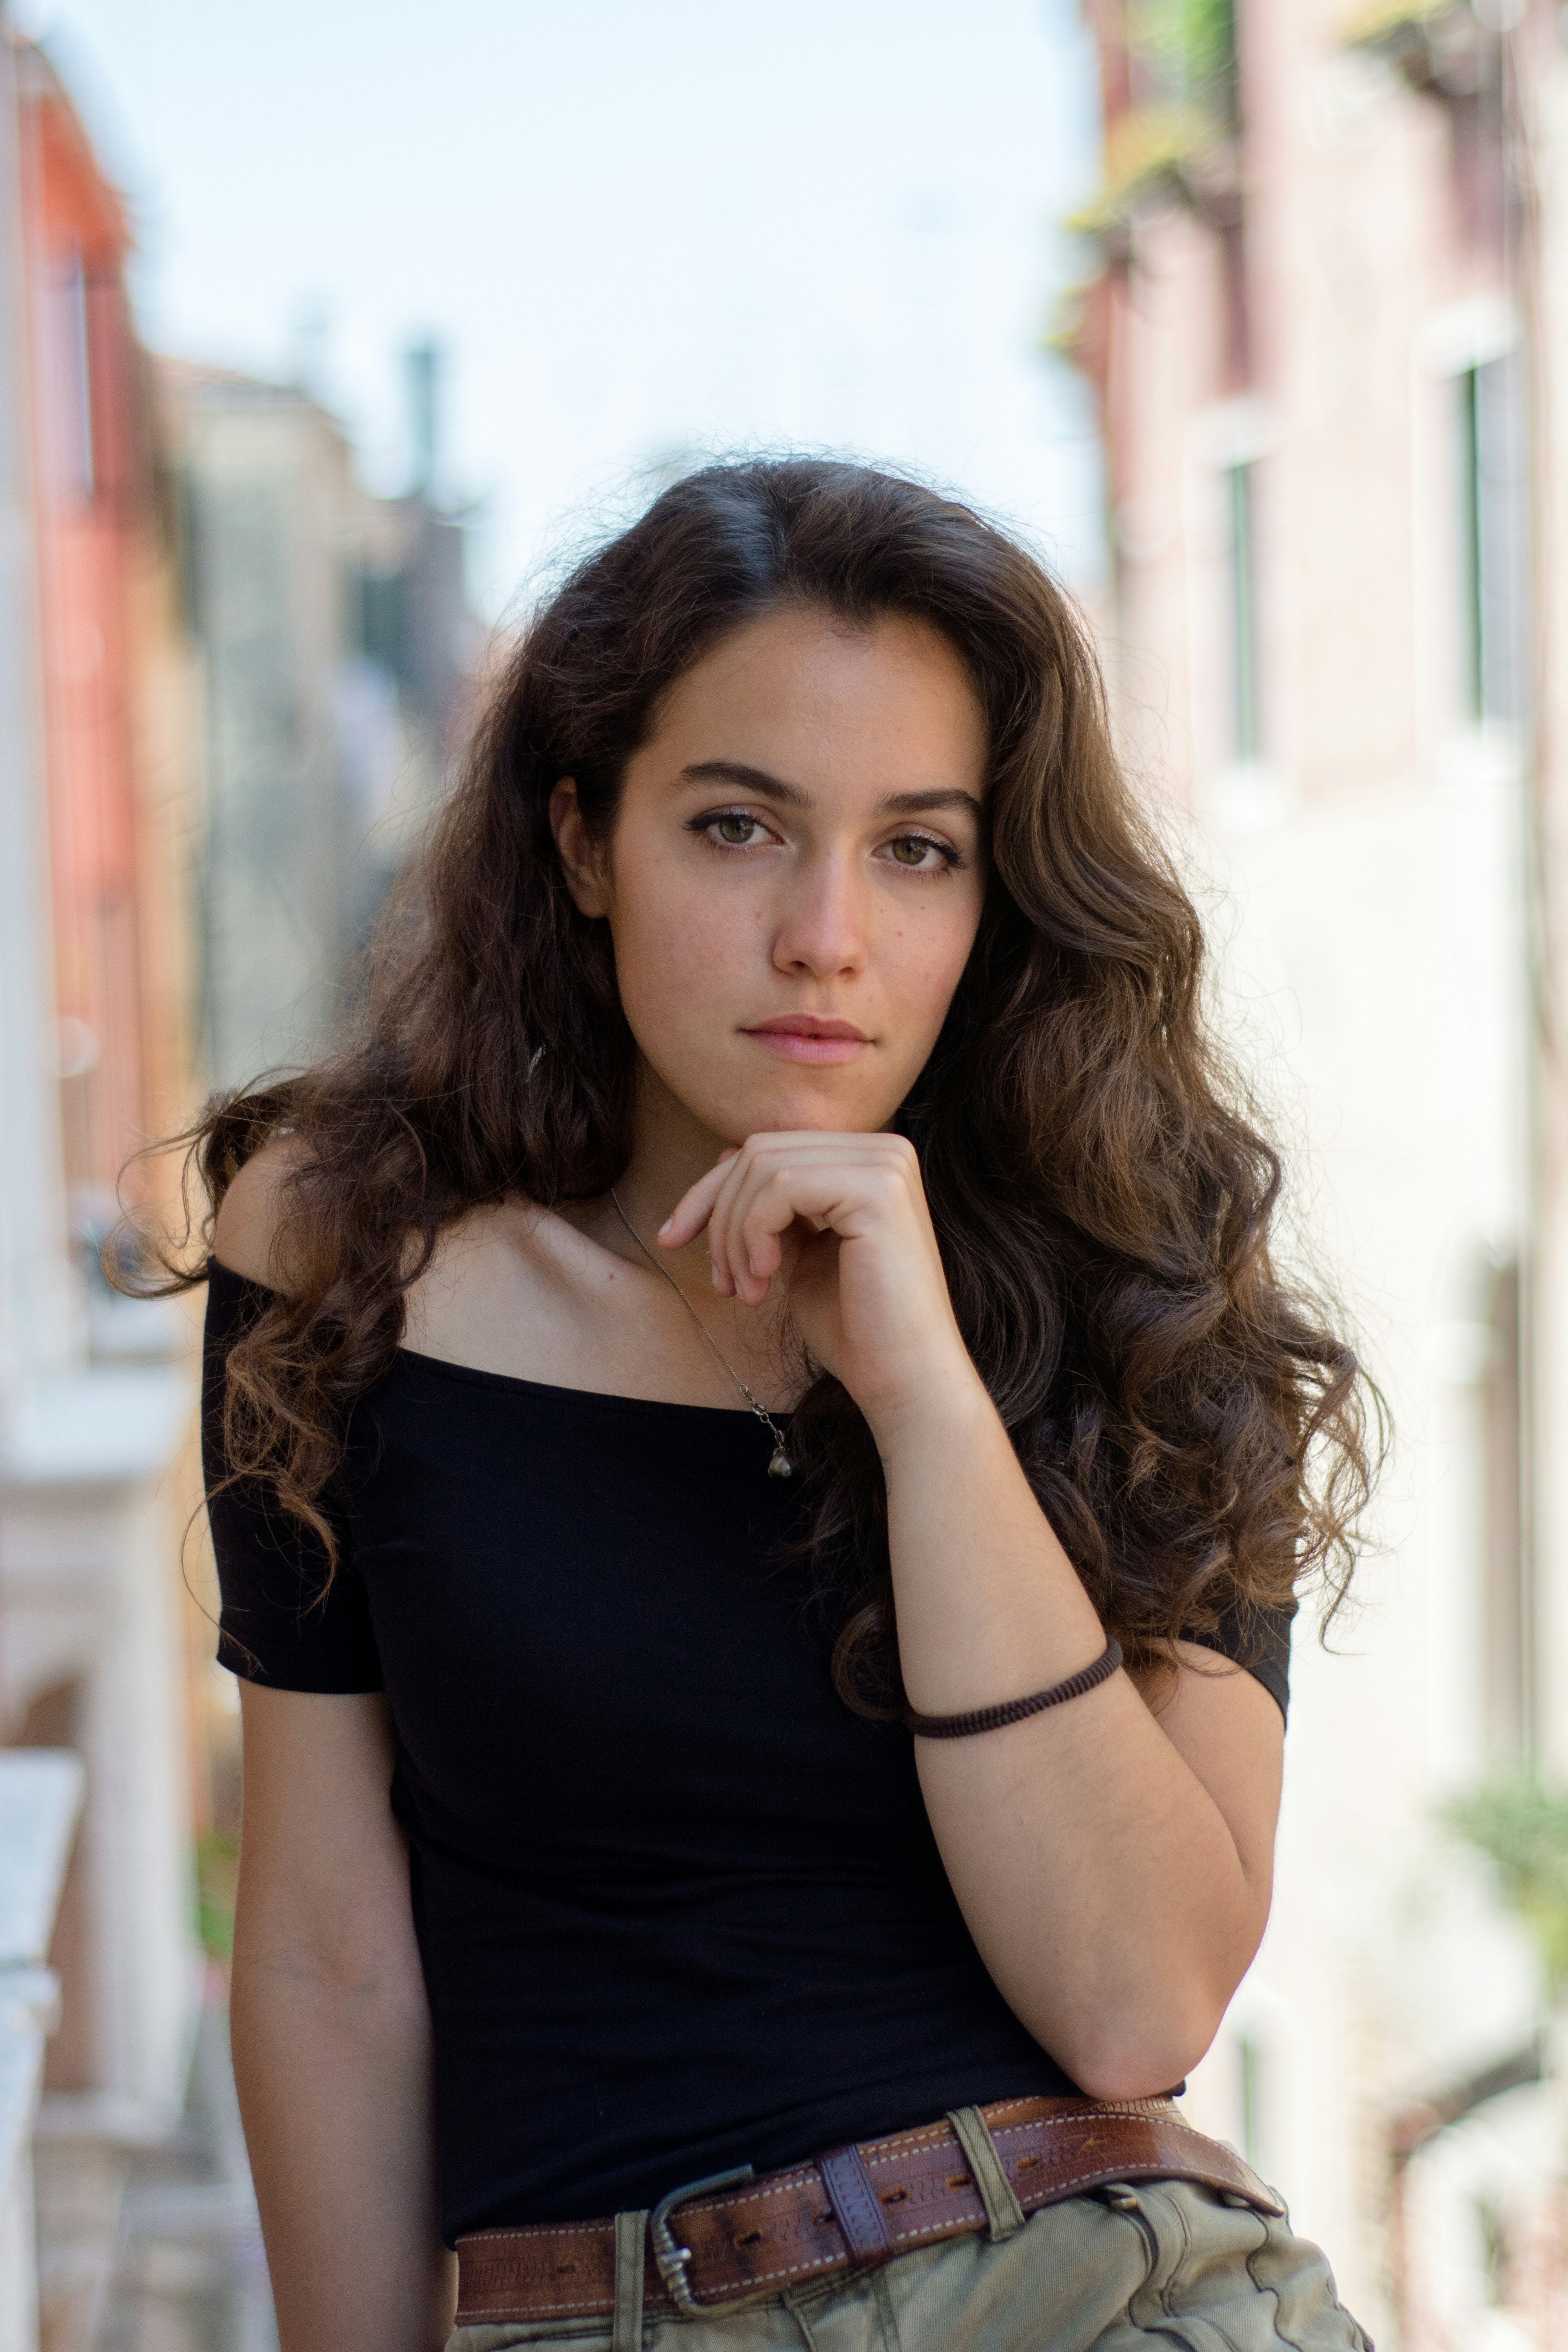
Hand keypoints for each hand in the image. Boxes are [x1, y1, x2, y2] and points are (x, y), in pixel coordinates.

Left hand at [660, 1133, 984, 1436]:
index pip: (768, 1151)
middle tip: (722, 1282)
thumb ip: (773, 1208)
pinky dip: (753, 1233)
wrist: (904, 1379)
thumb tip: (724, 1161)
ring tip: (743, 1290)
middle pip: (759, 1152)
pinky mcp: (878, 1189)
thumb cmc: (855, 1328)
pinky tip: (763, 1279)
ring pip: (763, 1168)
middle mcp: (885, 1150)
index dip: (710, 1192)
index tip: (673, 1238)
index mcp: (869, 1161)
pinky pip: (781, 1187)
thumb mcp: (799, 1254)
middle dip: (717, 1216)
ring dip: (734, 1234)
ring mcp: (885, 1165)